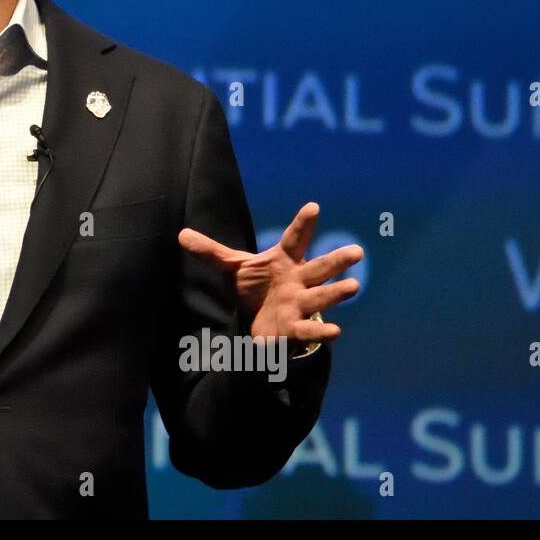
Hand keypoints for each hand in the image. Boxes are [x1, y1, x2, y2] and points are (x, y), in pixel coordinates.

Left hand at [177, 201, 361, 345]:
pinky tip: (335, 331)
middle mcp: (299, 279)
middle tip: (357, 251)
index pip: (295, 238)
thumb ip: (211, 252)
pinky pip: (310, 330)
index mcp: (285, 260)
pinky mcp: (295, 327)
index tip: (313, 207)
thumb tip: (182, 234)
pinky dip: (321, 332)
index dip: (303, 223)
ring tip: (354, 286)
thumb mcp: (232, 267)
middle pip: (320, 268)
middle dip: (337, 260)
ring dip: (336, 292)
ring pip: (322, 296)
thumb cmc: (255, 286)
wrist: (259, 318)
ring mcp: (300, 303)